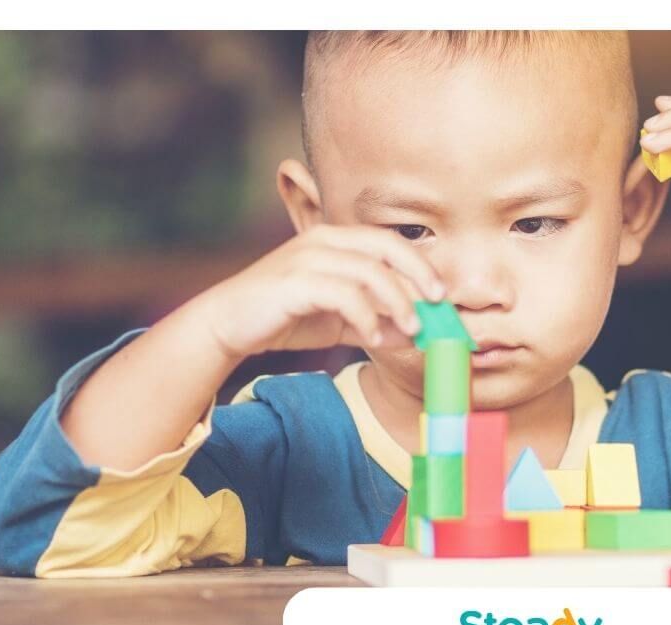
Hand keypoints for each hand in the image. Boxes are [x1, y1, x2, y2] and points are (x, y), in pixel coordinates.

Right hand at [192, 224, 446, 360]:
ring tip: (411, 329)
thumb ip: (375, 322)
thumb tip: (418, 334)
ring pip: (371, 271)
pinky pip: (344, 294)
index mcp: (336, 240)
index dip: (421, 266)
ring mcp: (308, 257)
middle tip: (437, 306)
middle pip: (387, 247)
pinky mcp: (295, 282)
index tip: (442, 297)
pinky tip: (374, 337)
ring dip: (398, 302)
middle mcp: (324, 240)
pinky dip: (367, 317)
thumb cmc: (285, 317)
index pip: (390, 243)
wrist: (228, 325)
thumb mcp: (339, 321)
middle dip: (419, 276)